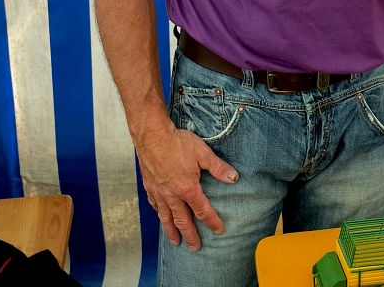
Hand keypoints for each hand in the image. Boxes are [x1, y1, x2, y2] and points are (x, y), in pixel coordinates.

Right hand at [136, 123, 238, 250]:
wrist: (152, 136)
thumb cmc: (178, 142)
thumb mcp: (203, 153)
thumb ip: (218, 168)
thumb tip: (234, 178)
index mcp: (188, 189)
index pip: (202, 211)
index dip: (212, 221)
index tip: (219, 230)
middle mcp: (172, 195)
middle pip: (183, 221)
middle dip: (191, 235)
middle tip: (195, 247)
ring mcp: (159, 192)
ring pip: (166, 217)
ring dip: (172, 231)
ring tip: (176, 242)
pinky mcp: (149, 186)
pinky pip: (155, 205)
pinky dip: (159, 214)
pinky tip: (161, 217)